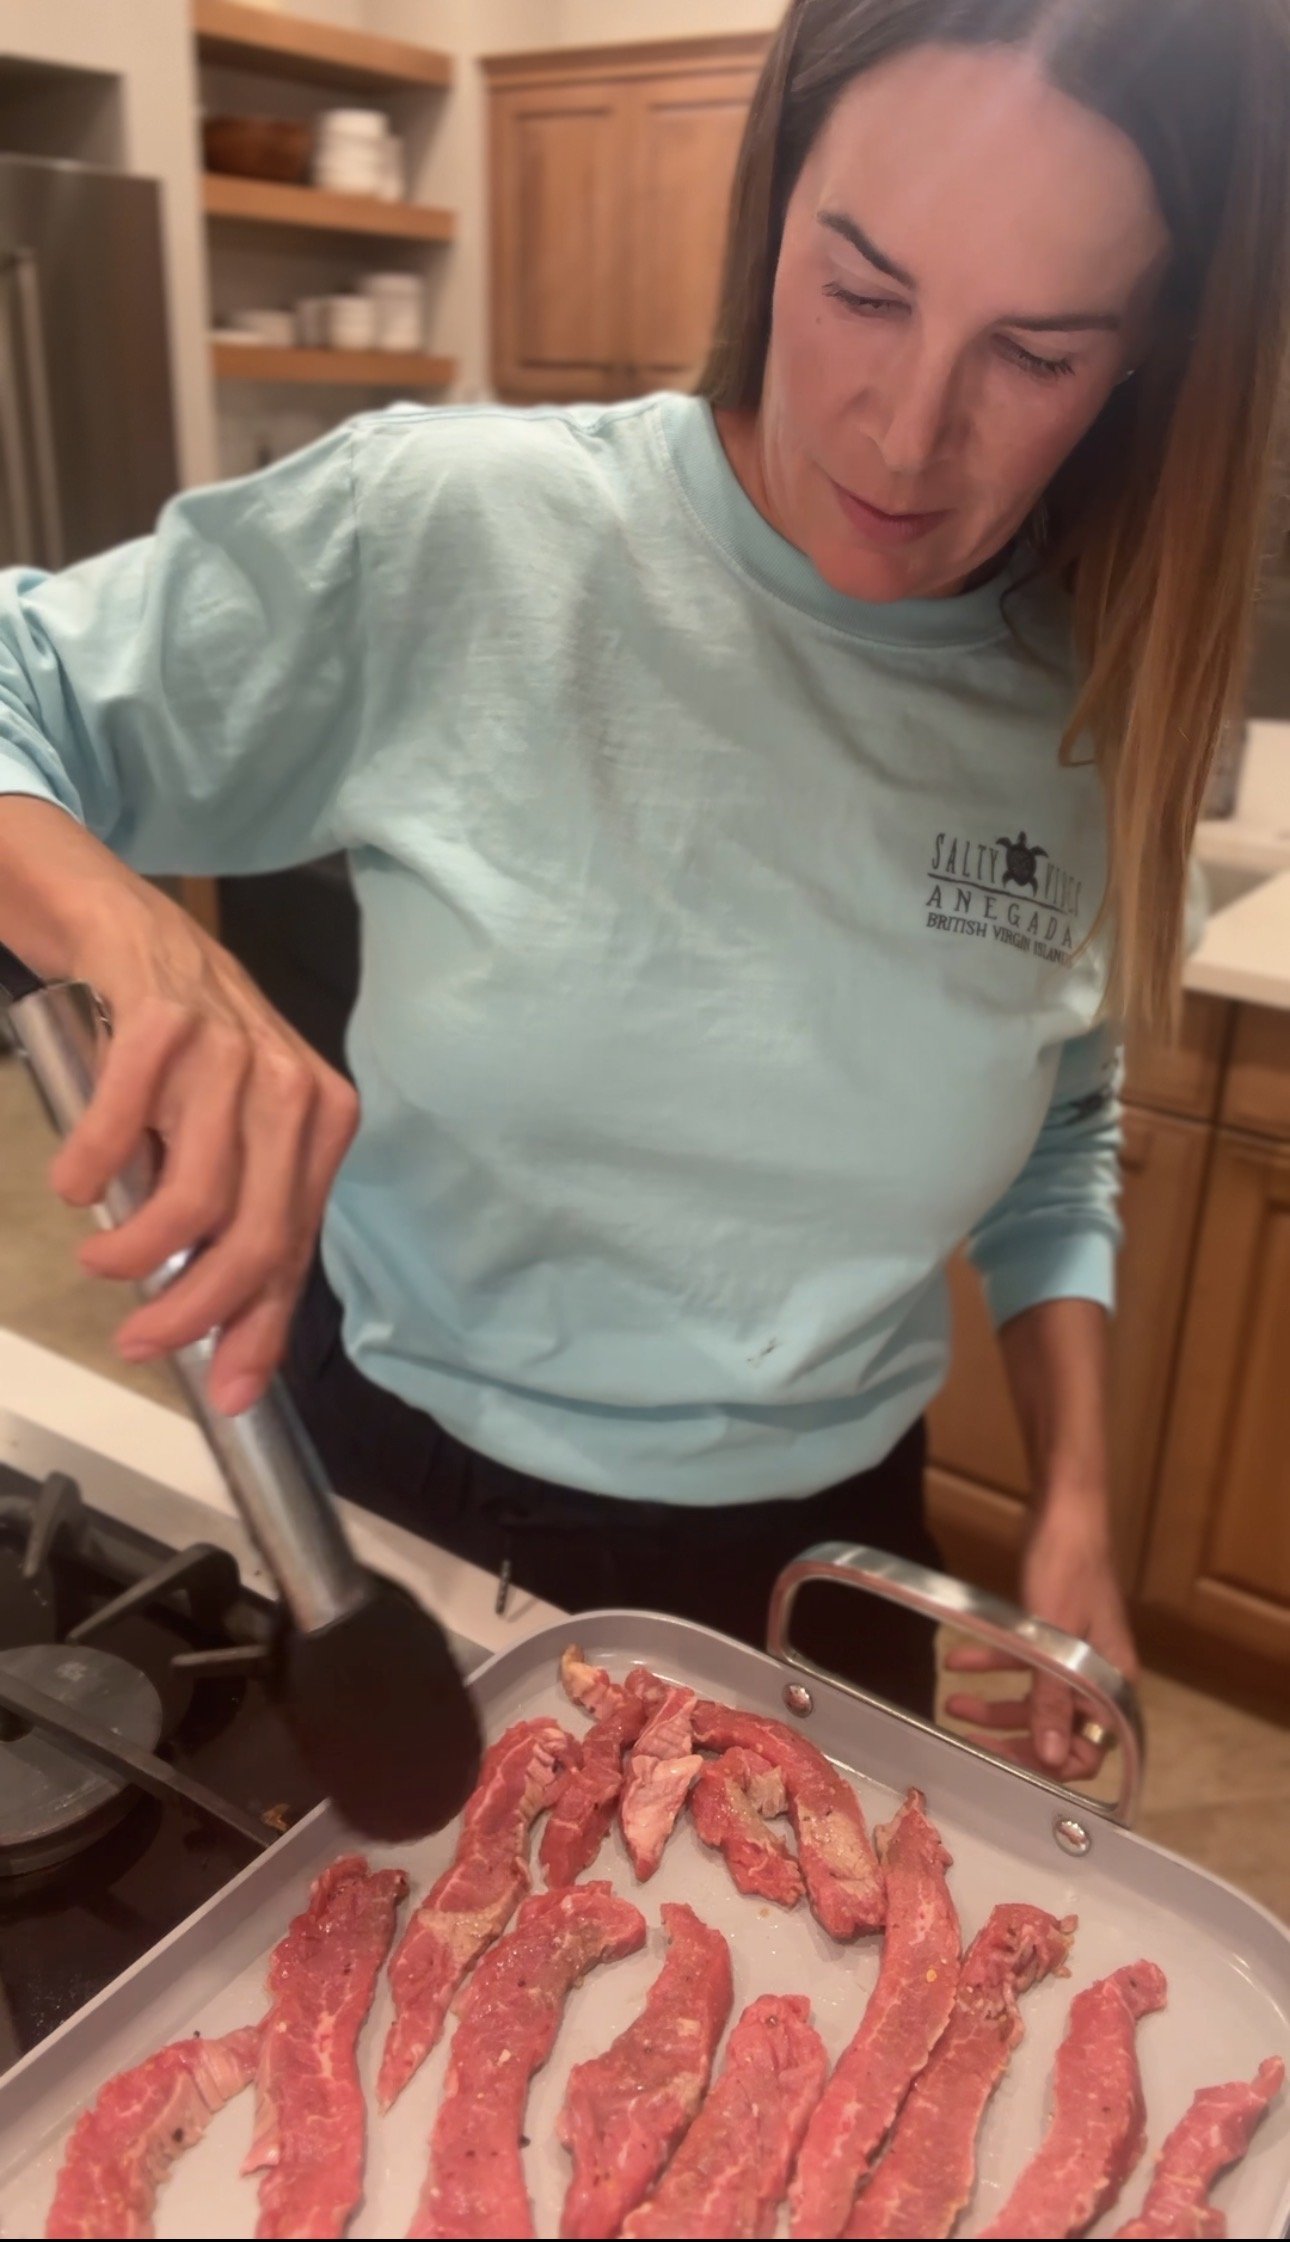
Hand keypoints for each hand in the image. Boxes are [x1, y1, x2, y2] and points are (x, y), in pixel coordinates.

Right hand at [49, 880, 357, 1415]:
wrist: (120, 921)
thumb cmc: (176, 1042)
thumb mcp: (224, 1126)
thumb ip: (234, 1210)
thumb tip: (222, 1328)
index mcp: (320, 1121)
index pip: (295, 1246)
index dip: (259, 1329)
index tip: (227, 1391)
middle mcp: (292, 1087)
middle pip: (256, 1236)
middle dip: (193, 1310)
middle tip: (137, 1340)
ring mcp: (232, 1050)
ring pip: (195, 1197)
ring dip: (133, 1251)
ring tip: (98, 1258)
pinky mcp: (167, 1019)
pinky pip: (124, 1129)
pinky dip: (91, 1172)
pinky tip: (76, 1184)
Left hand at [943, 1493, 1138, 1783]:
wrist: (1064, 1510)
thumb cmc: (1067, 1570)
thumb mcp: (1054, 1639)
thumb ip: (1050, 1700)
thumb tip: (1049, 1757)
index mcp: (1111, 1684)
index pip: (1090, 1750)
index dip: (1050, 1763)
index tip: (1006, 1764)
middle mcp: (1096, 1677)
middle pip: (1056, 1729)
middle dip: (1011, 1735)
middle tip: (969, 1739)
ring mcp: (1073, 1655)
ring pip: (1034, 1699)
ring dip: (995, 1704)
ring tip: (952, 1702)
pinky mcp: (1051, 1634)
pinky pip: (1023, 1662)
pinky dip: (993, 1663)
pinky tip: (958, 1661)